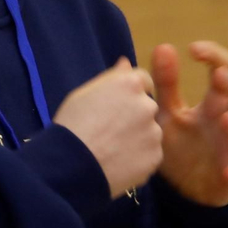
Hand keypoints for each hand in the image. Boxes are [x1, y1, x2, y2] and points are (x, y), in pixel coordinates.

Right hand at [53, 57, 163, 197]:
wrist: (73, 165)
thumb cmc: (72, 124)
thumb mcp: (84, 93)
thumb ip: (110, 77)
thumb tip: (125, 62)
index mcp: (130, 84)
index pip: (142, 79)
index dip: (129, 92)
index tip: (117, 104)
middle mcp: (148, 105)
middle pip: (147, 105)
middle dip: (135, 114)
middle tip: (112, 129)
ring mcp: (154, 132)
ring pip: (150, 131)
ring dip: (138, 136)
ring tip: (113, 148)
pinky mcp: (155, 157)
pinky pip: (150, 153)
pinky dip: (139, 156)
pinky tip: (119, 161)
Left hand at [152, 41, 227, 206]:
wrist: (186, 189)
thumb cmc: (183, 144)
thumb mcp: (169, 113)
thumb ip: (166, 84)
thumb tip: (163, 47)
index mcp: (215, 102)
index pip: (224, 71)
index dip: (214, 57)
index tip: (193, 49)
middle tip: (220, 75)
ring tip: (225, 118)